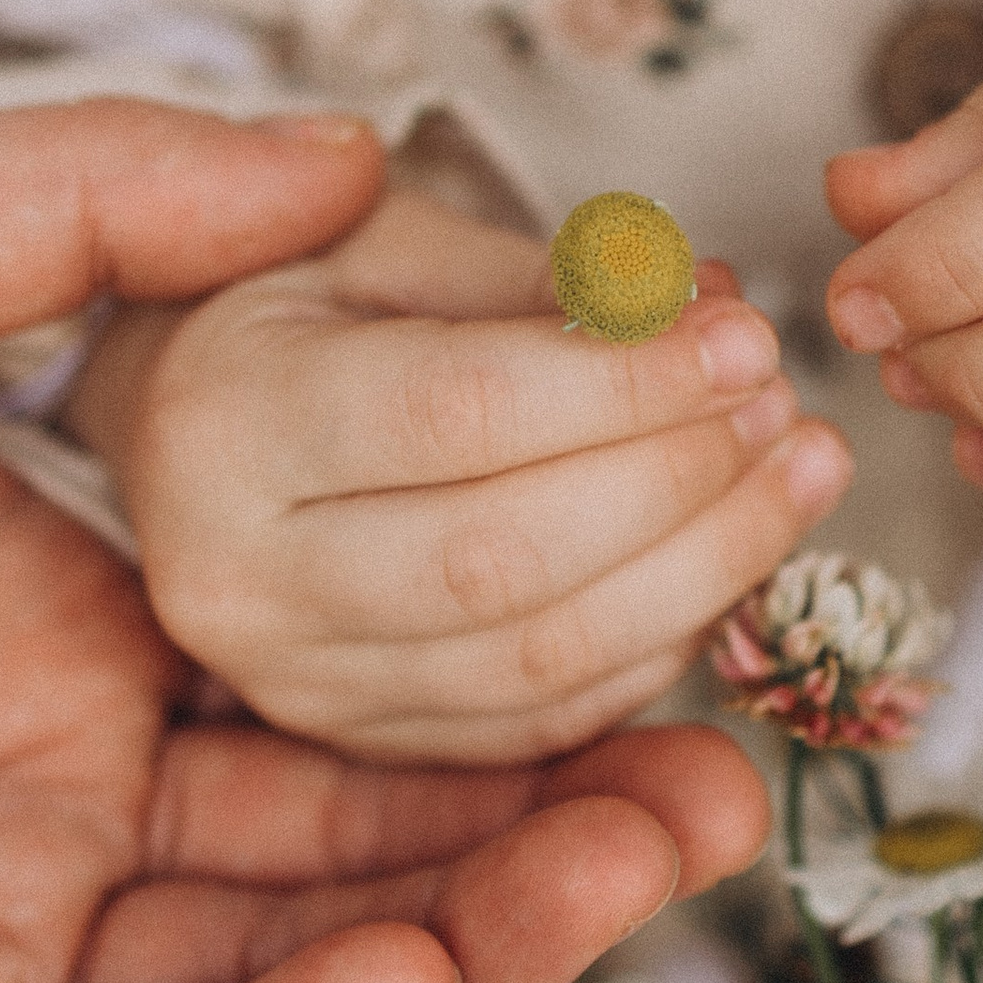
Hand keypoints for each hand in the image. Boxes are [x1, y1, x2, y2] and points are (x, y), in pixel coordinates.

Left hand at [0, 102, 773, 982]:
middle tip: (734, 734)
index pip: (339, 636)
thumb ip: (86, 196)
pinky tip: (437, 956)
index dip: (511, 614)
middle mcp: (51, 783)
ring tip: (667, 832)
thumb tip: (348, 152)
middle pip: (358, 807)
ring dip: (490, 906)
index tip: (668, 552)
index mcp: (58, 612)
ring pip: (290, 947)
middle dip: (560, 782)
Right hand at [67, 184, 852, 763]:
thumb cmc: (306, 311)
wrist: (188, 431)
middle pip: (505, 558)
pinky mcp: (364, 745)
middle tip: (785, 408)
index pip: (459, 413)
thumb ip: (547, 269)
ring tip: (795, 474)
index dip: (628, 385)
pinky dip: (662, 647)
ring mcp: (298, 682)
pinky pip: (545, 724)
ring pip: (540, 661)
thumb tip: (711, 309)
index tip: (748, 340)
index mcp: (227, 420)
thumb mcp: (393, 237)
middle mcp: (239, 578)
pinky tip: (729, 563)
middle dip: (682, 484)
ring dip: (704, 572)